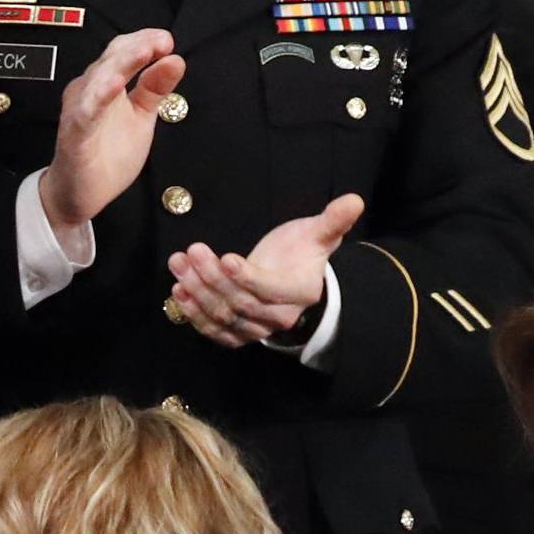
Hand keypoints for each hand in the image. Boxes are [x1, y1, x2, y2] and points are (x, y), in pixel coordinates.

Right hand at [39, 29, 186, 247]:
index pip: (122, 53)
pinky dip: (100, 98)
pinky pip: (87, 113)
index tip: (167, 39)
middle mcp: (89, 90)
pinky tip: (115, 87)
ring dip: (120, 64)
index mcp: (105, 84)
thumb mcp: (141, 118)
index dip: (144, 41)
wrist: (79, 193)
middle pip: (111, 59)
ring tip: (142, 52)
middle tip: (161, 40)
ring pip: (98, 80)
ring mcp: (80, 110)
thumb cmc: (106, 153)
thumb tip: (176, 60)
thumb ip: (154, 89)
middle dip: (136, 47)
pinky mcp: (75, 134)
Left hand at [166, 193, 363, 348]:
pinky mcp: (239, 333)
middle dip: (212, 278)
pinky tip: (178, 291)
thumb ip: (333, 220)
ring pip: (224, 317)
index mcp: (300, 292)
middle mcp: (279, 317)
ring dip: (197, 292)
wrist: (292, 279)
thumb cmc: (301, 252)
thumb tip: (355, 200)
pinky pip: (215, 331)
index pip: (270, 290)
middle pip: (241, 304)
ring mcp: (257, 328)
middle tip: (190, 251)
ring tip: (179, 263)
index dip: (247, 278)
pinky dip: (194, 315)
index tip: (224, 258)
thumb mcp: (318, 234)